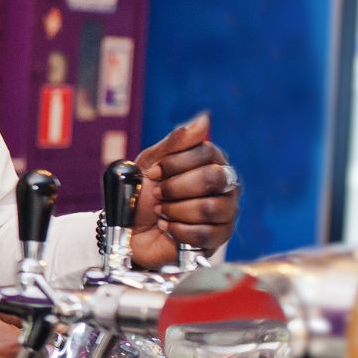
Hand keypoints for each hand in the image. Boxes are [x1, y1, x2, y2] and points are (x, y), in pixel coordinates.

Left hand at [132, 111, 238, 267]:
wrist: (130, 231)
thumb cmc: (144, 194)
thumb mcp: (151, 163)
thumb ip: (175, 142)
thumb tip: (204, 119)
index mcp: (210, 161)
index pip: (207, 152)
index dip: (175, 163)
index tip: (154, 173)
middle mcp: (225, 184)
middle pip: (213, 178)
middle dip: (176, 188)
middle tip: (158, 195)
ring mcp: (226, 211)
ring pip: (210, 208)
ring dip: (175, 211)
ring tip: (162, 212)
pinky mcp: (219, 237)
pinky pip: (205, 234)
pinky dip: (178, 231)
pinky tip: (168, 228)